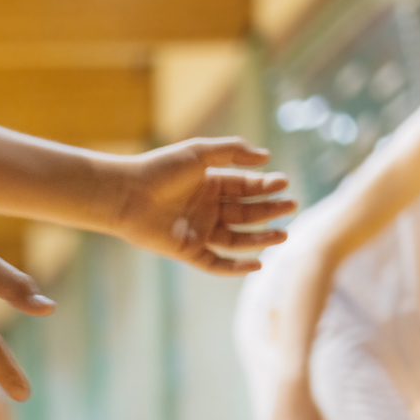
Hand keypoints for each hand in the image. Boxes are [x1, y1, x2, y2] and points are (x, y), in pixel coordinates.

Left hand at [110, 138, 296, 274]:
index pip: (246, 187)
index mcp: (210, 185)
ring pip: (237, 239)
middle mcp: (207, 209)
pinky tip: (257, 264)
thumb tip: (266, 156)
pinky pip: (215, 263)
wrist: (127, 193)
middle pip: (246, 213)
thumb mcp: (200, 153)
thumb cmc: (160, 169)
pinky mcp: (188, 251)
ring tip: (283, 235)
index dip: (266, 186)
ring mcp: (198, 231)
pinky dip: (235, 267)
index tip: (284, 183)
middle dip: (270, 211)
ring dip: (261, 238)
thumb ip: (233, 152)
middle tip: (292, 207)